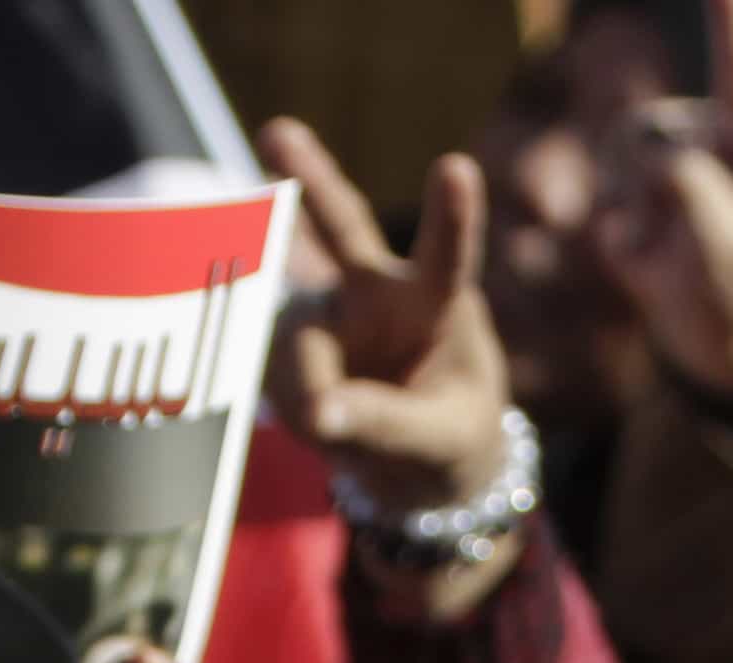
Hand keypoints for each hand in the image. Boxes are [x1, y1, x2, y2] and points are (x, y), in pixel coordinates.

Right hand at [260, 119, 517, 597]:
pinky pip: (274, 378)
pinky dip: (297, 414)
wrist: (416, 459)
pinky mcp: (289, 337)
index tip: (457, 168)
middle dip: (311, 179)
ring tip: (351, 429)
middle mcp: (378, 290)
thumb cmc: (449, 438)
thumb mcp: (440, 441)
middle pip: (343, 227)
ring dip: (313, 400)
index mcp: (438, 305)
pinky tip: (323, 421)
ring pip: (297, 345)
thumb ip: (386, 424)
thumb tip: (318, 412)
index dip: (452, 215)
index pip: (447, 258)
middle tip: (278, 134)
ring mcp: (327, 309)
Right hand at [591, 0, 732, 406]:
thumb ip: (707, 214)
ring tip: (658, 242)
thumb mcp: (727, 268)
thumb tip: (668, 156)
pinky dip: (617, 212)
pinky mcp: (645, 139)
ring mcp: (692, 130)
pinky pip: (615, 160)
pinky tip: (637, 237)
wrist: (697, 308)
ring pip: (647, 139)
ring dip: (641, 199)